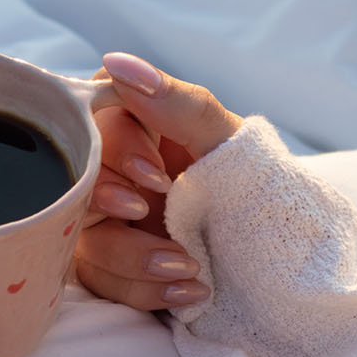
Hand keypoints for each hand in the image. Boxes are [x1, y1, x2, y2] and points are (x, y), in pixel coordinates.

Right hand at [80, 52, 241, 310]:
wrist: (280, 255)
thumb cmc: (256, 185)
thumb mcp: (228, 142)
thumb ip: (179, 103)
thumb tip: (117, 63)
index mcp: (137, 128)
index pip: (93, 124)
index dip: (116, 150)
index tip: (156, 174)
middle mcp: (115, 172)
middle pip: (75, 183)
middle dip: (111, 203)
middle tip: (149, 213)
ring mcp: (110, 223)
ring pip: (86, 240)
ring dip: (134, 258)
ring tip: (190, 268)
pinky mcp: (115, 269)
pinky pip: (105, 285)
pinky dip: (146, 292)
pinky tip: (191, 293)